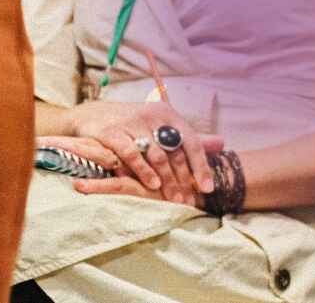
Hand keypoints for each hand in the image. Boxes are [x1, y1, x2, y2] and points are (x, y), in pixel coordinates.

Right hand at [60, 101, 224, 205]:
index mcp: (169, 115)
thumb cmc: (132, 124)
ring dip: (166, 179)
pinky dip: (142, 171)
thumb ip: (188, 138)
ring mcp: (132, 123)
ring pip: (156, 155)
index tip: (208, 188)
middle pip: (174, 152)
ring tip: (174, 199)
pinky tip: (151, 185)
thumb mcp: (161, 126)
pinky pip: (131, 154)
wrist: (92, 113)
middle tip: (189, 201)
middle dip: (183, 179)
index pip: (191, 142)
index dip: (201, 166)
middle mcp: (153, 116)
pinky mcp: (112, 132)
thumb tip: (222, 144)